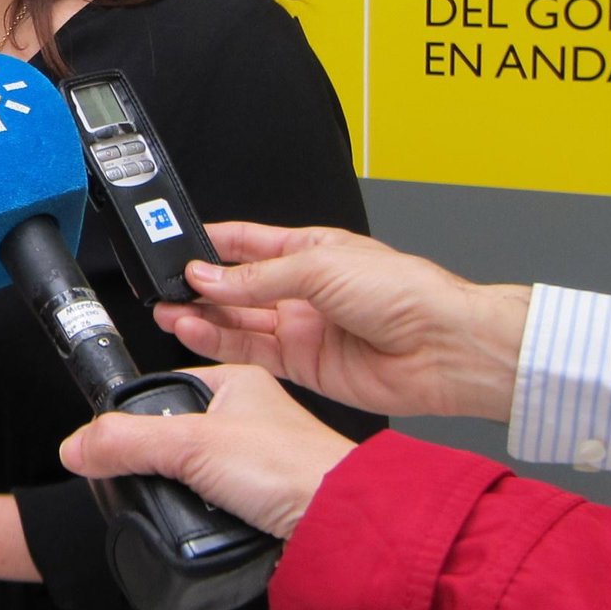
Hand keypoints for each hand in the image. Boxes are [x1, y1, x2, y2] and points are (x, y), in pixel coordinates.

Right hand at [60, 365, 354, 539]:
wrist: (344, 527)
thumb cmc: (295, 466)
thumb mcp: (191, 444)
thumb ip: (127, 442)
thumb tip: (78, 446)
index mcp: (236, 380)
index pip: (167, 382)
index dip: (138, 406)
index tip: (110, 432)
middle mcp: (247, 414)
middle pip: (175, 429)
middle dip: (157, 452)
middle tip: (145, 469)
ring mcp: (255, 457)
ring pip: (193, 467)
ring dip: (181, 485)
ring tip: (175, 497)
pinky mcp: (261, 496)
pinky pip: (211, 498)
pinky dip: (200, 509)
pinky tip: (198, 517)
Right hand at [155, 222, 529, 420]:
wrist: (446, 349)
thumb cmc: (407, 293)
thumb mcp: (320, 267)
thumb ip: (257, 277)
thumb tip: (208, 278)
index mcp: (311, 250)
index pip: (247, 244)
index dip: (211, 246)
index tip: (175, 248)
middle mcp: (303, 290)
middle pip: (237, 287)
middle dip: (200, 287)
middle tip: (165, 287)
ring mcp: (302, 328)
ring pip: (238, 322)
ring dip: (203, 317)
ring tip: (169, 312)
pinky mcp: (304, 365)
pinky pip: (251, 352)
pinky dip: (220, 343)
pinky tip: (196, 332)